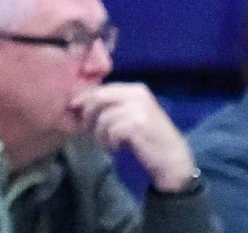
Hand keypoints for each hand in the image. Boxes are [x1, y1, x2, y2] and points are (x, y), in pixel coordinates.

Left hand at [70, 83, 195, 190]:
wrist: (173, 159)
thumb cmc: (147, 137)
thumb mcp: (130, 114)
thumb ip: (111, 104)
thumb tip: (79, 101)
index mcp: (135, 89)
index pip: (101, 88)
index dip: (84, 98)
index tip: (74, 109)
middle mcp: (138, 94)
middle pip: (98, 98)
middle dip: (88, 114)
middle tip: (88, 129)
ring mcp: (139, 108)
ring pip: (103, 117)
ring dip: (100, 134)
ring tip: (107, 144)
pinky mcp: (139, 124)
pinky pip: (111, 130)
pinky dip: (109, 141)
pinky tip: (116, 148)